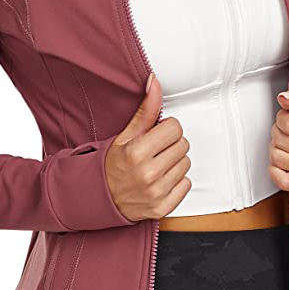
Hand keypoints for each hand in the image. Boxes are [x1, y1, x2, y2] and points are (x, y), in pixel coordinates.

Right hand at [105, 73, 191, 221]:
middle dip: (170, 145)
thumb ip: (145, 109)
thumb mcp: (125, 135)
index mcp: (136, 153)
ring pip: (186, 164)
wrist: (101, 198)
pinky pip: (186, 184)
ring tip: (156, 165)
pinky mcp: (163, 207)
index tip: (155, 135)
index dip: (166, 129)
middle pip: (183, 145)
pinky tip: (160, 180)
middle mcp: (148, 174)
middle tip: (154, 151)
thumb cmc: (113, 164)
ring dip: (174, 162)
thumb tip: (155, 82)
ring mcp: (156, 193)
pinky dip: (177, 181)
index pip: (175, 128)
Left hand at [268, 87, 288, 191]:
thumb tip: (283, 99)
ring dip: (276, 148)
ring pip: (278, 159)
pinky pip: (282, 181)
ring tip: (287, 143)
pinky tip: (284, 159)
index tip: (288, 117)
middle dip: (278, 132)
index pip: (288, 123)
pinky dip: (276, 170)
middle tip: (288, 131)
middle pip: (281, 141)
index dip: (282, 118)